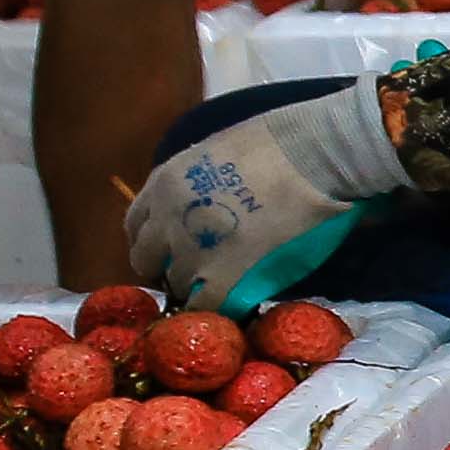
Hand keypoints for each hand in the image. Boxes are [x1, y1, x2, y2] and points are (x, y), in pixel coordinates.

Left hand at [128, 76, 407, 310]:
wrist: (314, 156)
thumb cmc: (279, 141)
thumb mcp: (214, 152)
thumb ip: (196, 181)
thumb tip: (202, 201)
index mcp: (164, 183)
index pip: (135, 227)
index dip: (156, 241)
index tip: (174, 248)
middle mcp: (167, 219)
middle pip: (147, 261)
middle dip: (169, 267)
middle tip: (201, 269)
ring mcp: (192, 252)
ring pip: (178, 286)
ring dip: (199, 287)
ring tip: (231, 283)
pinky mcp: (223, 278)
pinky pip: (206, 308)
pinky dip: (219, 308)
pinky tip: (239, 300)